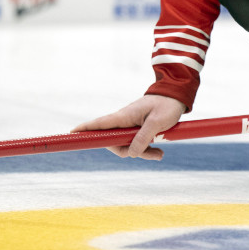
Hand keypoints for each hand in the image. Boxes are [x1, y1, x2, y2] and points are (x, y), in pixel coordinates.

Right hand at [72, 94, 187, 159]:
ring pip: (128, 145)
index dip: (85, 130)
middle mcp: (124, 121)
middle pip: (114, 143)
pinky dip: (147, 149)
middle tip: (153, 154)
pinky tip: (159, 151)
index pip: (99, 124)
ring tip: (160, 153)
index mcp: (123, 116)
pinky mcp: (139, 128)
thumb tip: (131, 154)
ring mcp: (130, 125)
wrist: (178, 95)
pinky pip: (138, 143)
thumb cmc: (167, 105)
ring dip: (143, 152)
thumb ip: (143, 138)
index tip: (71, 133)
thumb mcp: (157, 122)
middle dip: (130, 152)